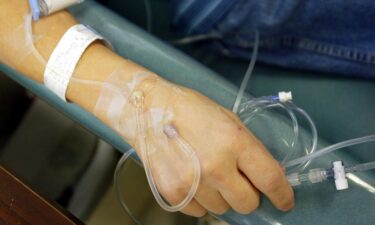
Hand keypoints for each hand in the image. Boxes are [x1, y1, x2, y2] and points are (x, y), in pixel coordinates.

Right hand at [122, 77, 294, 216]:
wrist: (149, 111)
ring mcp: (192, 182)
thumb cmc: (191, 110)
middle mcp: (215, 166)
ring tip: (207, 173)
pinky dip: (201, 200)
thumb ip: (250, 149)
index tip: (284, 200)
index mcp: (234, 142)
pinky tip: (193, 178)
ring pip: (222, 209)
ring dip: (221, 196)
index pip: (270, 179)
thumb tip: (266, 176)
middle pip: (247, 204)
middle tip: (238, 180)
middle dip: (248, 195)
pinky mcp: (173, 193)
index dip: (282, 194)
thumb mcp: (229, 120)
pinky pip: (198, 211)